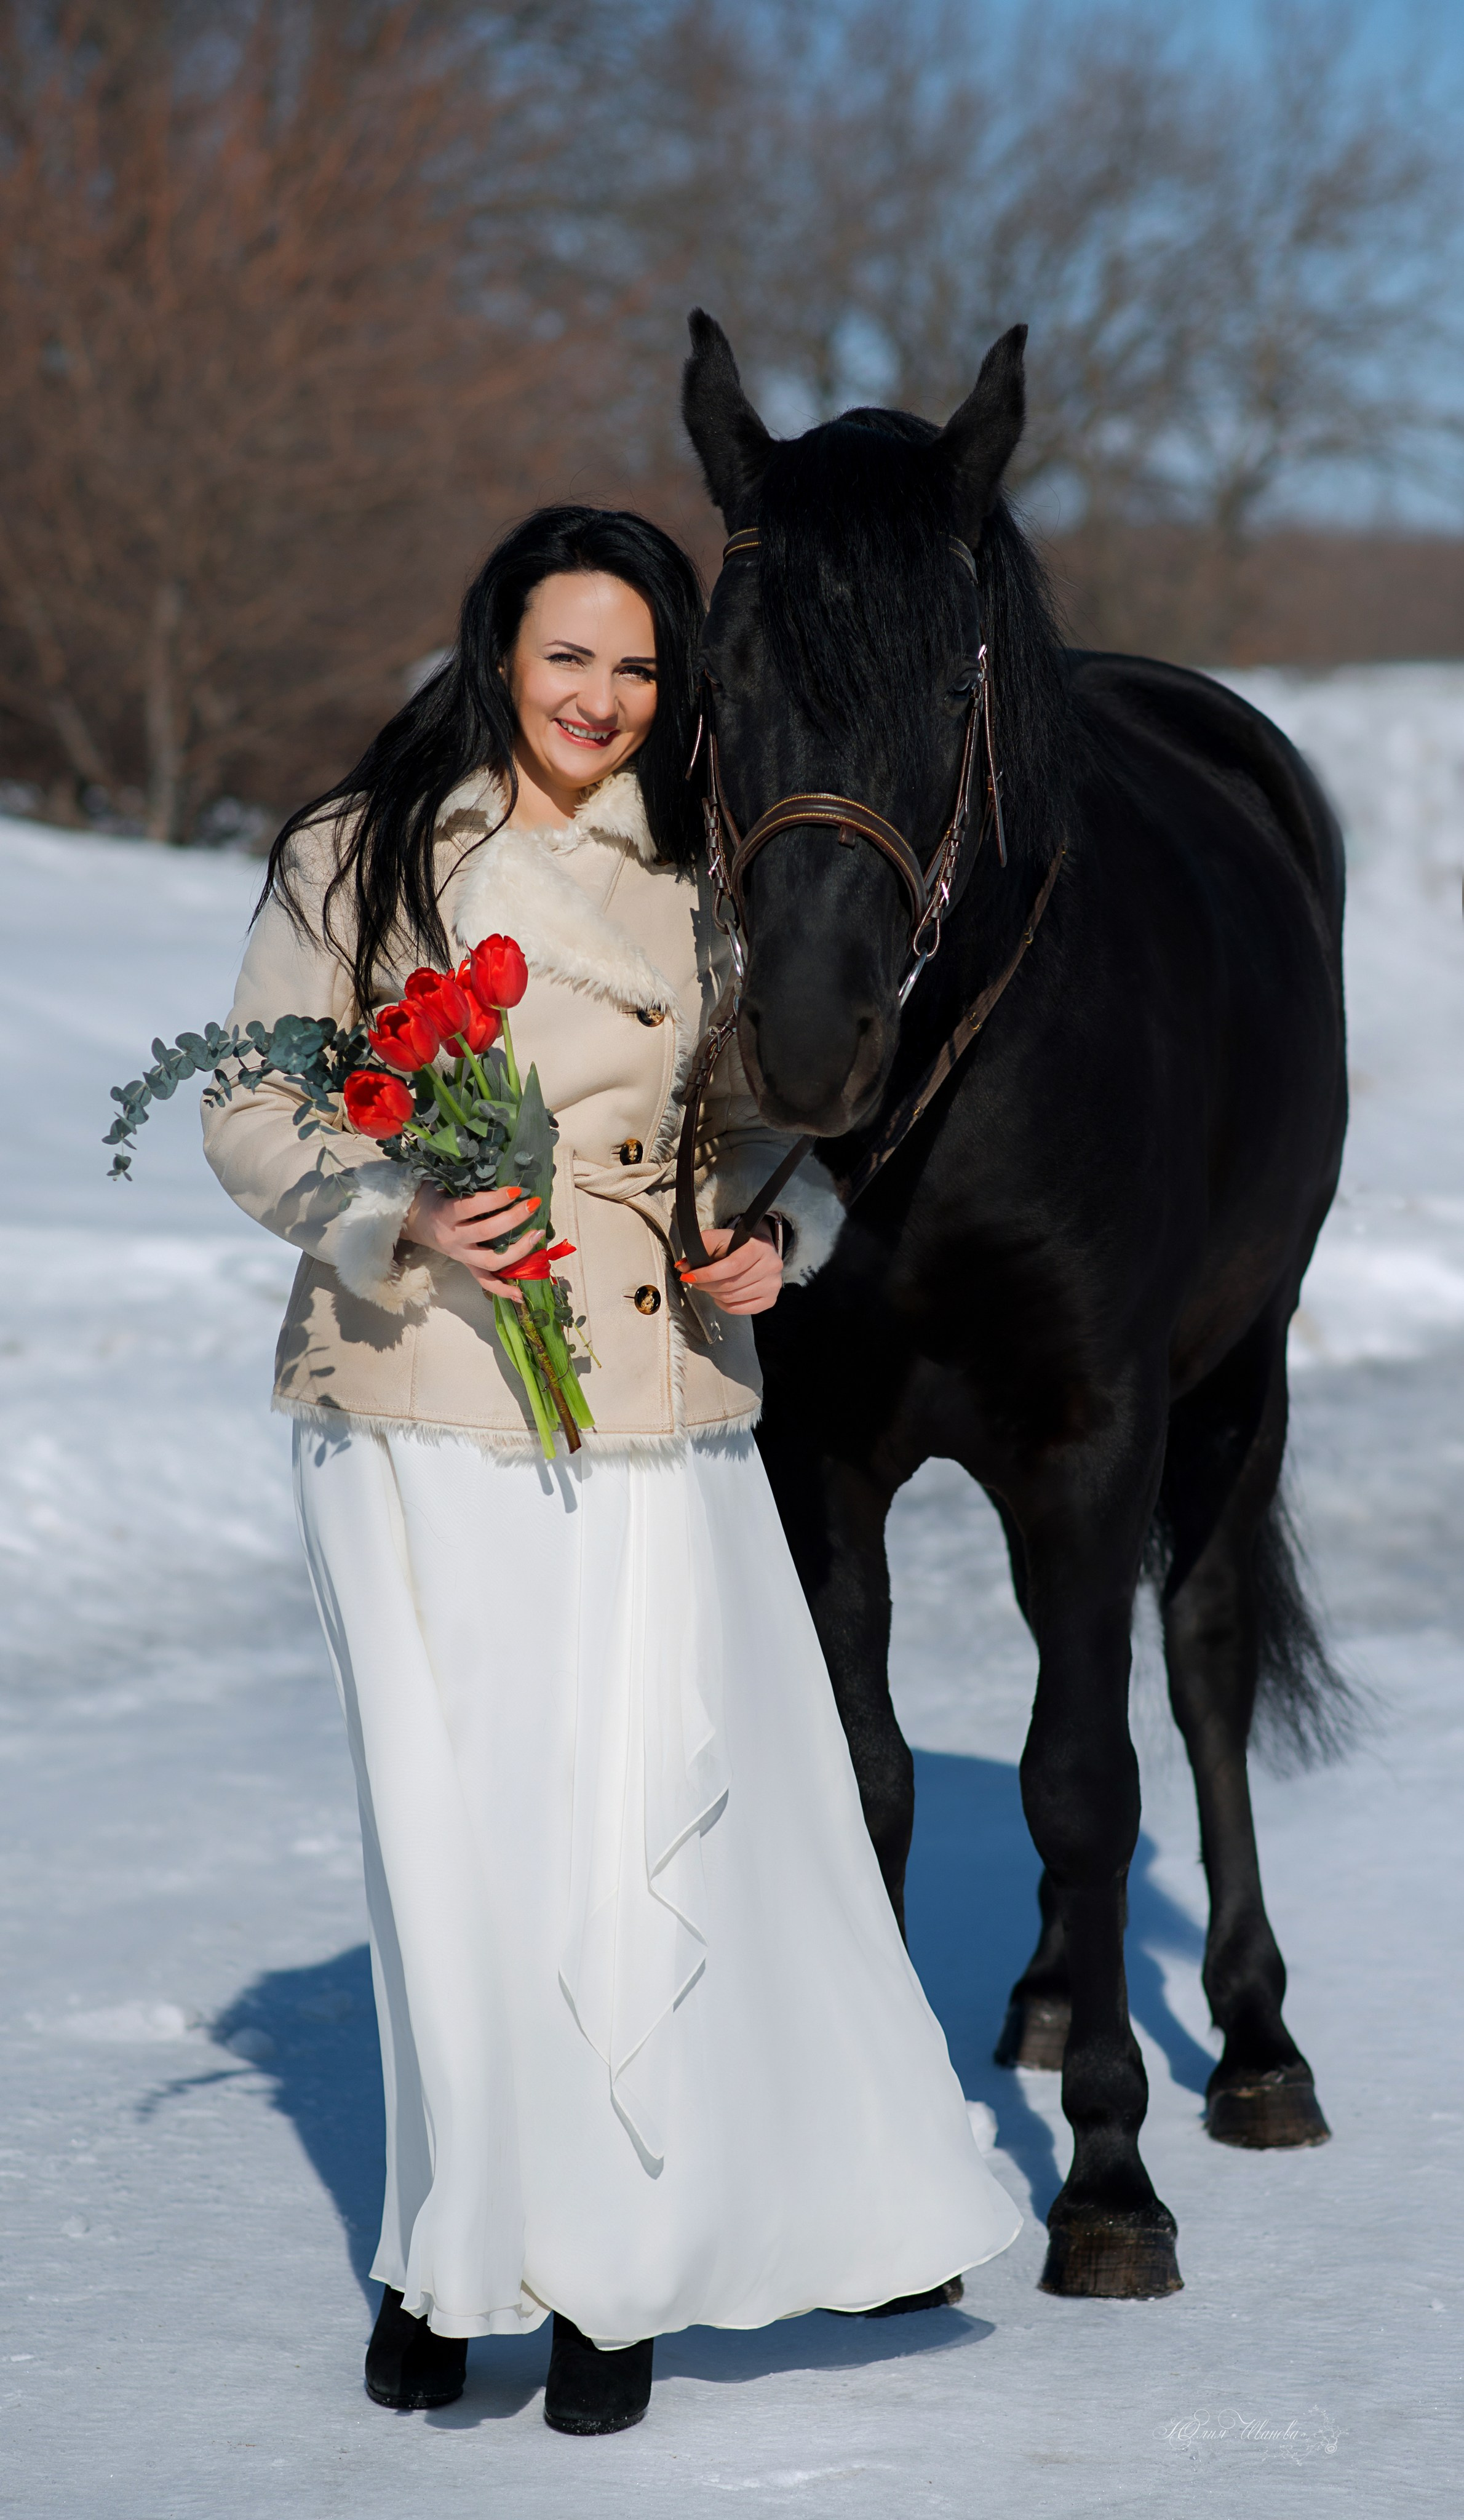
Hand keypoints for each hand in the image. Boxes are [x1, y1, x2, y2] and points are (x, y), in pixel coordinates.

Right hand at [403, 1181, 543, 1302]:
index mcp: (445, 1215)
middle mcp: (453, 1238)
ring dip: (518, 1250)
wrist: (413, 1222)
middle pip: (486, 1233)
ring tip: (538, 1234)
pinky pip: (484, 1281)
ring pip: (491, 1261)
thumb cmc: (432, 1198)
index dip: (494, 1200)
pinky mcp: (466, 1265)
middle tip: (532, 1204)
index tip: (515, 1190)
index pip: (470, 1208)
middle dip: (513, 1219)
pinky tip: (521, 1294)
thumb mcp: (439, 1184)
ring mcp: (461, 1255)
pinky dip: (502, 1289)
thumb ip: (462, 1179)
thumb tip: (496, 1164)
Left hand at [676, 1220, 782, 1315]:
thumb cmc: (737, 1245)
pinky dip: (724, 1305)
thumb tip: (683, 1267)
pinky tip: (720, 1295)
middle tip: (695, 1281)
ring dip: (713, 1294)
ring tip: (708, 1286)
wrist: (758, 1251)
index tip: (689, 1276)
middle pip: (731, 1285)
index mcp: (759, 1246)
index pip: (732, 1266)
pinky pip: (740, 1309)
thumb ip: (701, 1247)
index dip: (707, 1274)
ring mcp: (773, 1285)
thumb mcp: (719, 1238)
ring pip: (733, 1298)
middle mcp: (771, 1266)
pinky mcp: (770, 1300)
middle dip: (706, 1285)